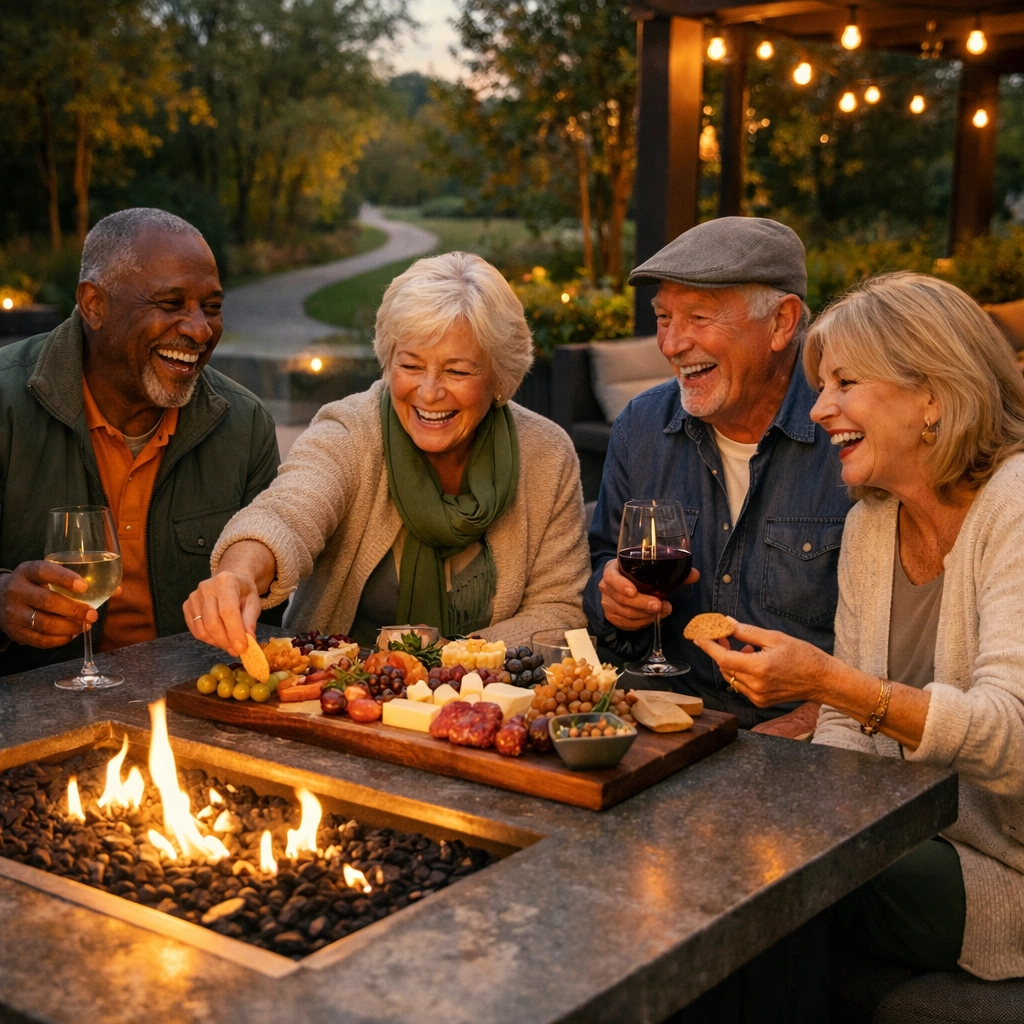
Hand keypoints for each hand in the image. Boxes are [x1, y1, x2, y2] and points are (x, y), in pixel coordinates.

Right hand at [0, 561, 111, 648]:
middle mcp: (17, 590)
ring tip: (84, 626)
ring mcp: (13, 612)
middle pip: (47, 601)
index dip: (65, 578)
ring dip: (69, 627)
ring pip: (44, 623)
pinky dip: (60, 640)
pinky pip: (40, 640)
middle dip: (74, 609)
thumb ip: (80, 581)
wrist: (0, 599)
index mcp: (27, 571)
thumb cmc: (36, 585)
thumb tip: (117, 590)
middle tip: (92, 615)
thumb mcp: (50, 575)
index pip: (44, 571)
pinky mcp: (14, 632)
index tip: (84, 587)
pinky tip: (71, 635)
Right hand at [183, 571, 262, 657]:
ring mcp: (194, 597)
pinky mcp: (187, 606)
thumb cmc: (243, 592)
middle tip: (237, 650)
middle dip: (226, 641)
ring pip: (202, 629)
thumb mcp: (254, 602)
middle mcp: (206, 588)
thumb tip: (248, 640)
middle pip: (212, 622)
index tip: (242, 648)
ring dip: (217, 642)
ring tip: (229, 645)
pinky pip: (195, 630)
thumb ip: (250, 620)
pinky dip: (208, 639)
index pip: (227, 611)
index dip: (234, 632)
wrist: (230, 580)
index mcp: (226, 582)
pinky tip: (219, 639)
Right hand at [598, 558, 698, 630]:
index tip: (633, 591)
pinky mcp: (611, 616)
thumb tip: (695, 575)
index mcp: (613, 570)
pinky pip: (625, 624)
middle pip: (621, 599)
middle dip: (642, 604)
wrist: (622, 584)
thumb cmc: (637, 575)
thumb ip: (672, 571)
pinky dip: (640, 623)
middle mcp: (606, 587)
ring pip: (625, 613)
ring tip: (661, 612)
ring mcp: (607, 603)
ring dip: (644, 615)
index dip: (621, 585)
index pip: (612, 577)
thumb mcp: (649, 569)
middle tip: (659, 606)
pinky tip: (651, 618)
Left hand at [692, 618, 832, 706]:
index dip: (708, 646)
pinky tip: (752, 660)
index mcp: (759, 668)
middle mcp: (755, 685)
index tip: (698, 636)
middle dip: (720, 650)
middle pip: (725, 666)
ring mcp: (757, 696)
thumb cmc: (803, 656)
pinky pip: (740, 684)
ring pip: (731, 676)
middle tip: (724, 635)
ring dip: (731, 660)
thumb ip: (747, 632)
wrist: (822, 680)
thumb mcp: (775, 638)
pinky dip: (740, 671)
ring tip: (746, 647)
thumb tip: (726, 623)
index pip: (723, 657)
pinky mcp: (760, 701)